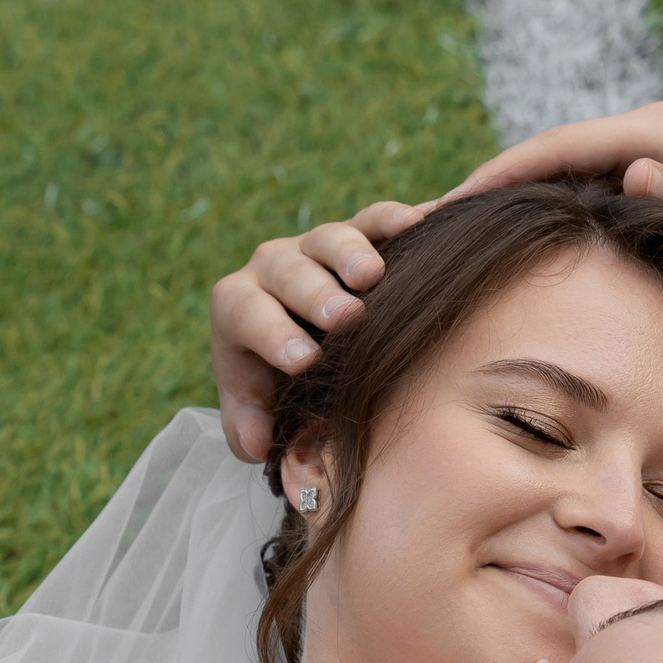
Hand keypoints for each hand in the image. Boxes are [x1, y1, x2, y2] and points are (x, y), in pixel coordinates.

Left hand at [209, 199, 425, 461]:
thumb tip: (257, 443)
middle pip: (287, 270)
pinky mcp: (360, 234)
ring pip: (329, 237)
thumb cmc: (278, 383)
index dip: (271, 332)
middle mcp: (273, 268)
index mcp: (239, 307)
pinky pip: (375, 219)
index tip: (303, 360)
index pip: (244, 312)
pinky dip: (395, 219)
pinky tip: (423, 221)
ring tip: (373, 274)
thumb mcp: (255, 411)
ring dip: (351, 252)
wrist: (304, 348)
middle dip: (315, 293)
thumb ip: (248, 428)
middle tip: (345, 317)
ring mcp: (316, 248)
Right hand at [442, 100, 662, 286]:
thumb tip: (629, 174)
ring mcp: (657, 153)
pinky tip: (530, 245)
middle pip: (547, 155)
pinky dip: (554, 210)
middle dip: (489, 187)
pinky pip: (592, 189)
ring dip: (518, 200)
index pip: (553, 147)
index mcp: (657, 132)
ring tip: (462, 238)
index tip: (443, 207)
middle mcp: (650, 132)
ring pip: (567, 173)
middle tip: (429, 227)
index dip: (495, 177)